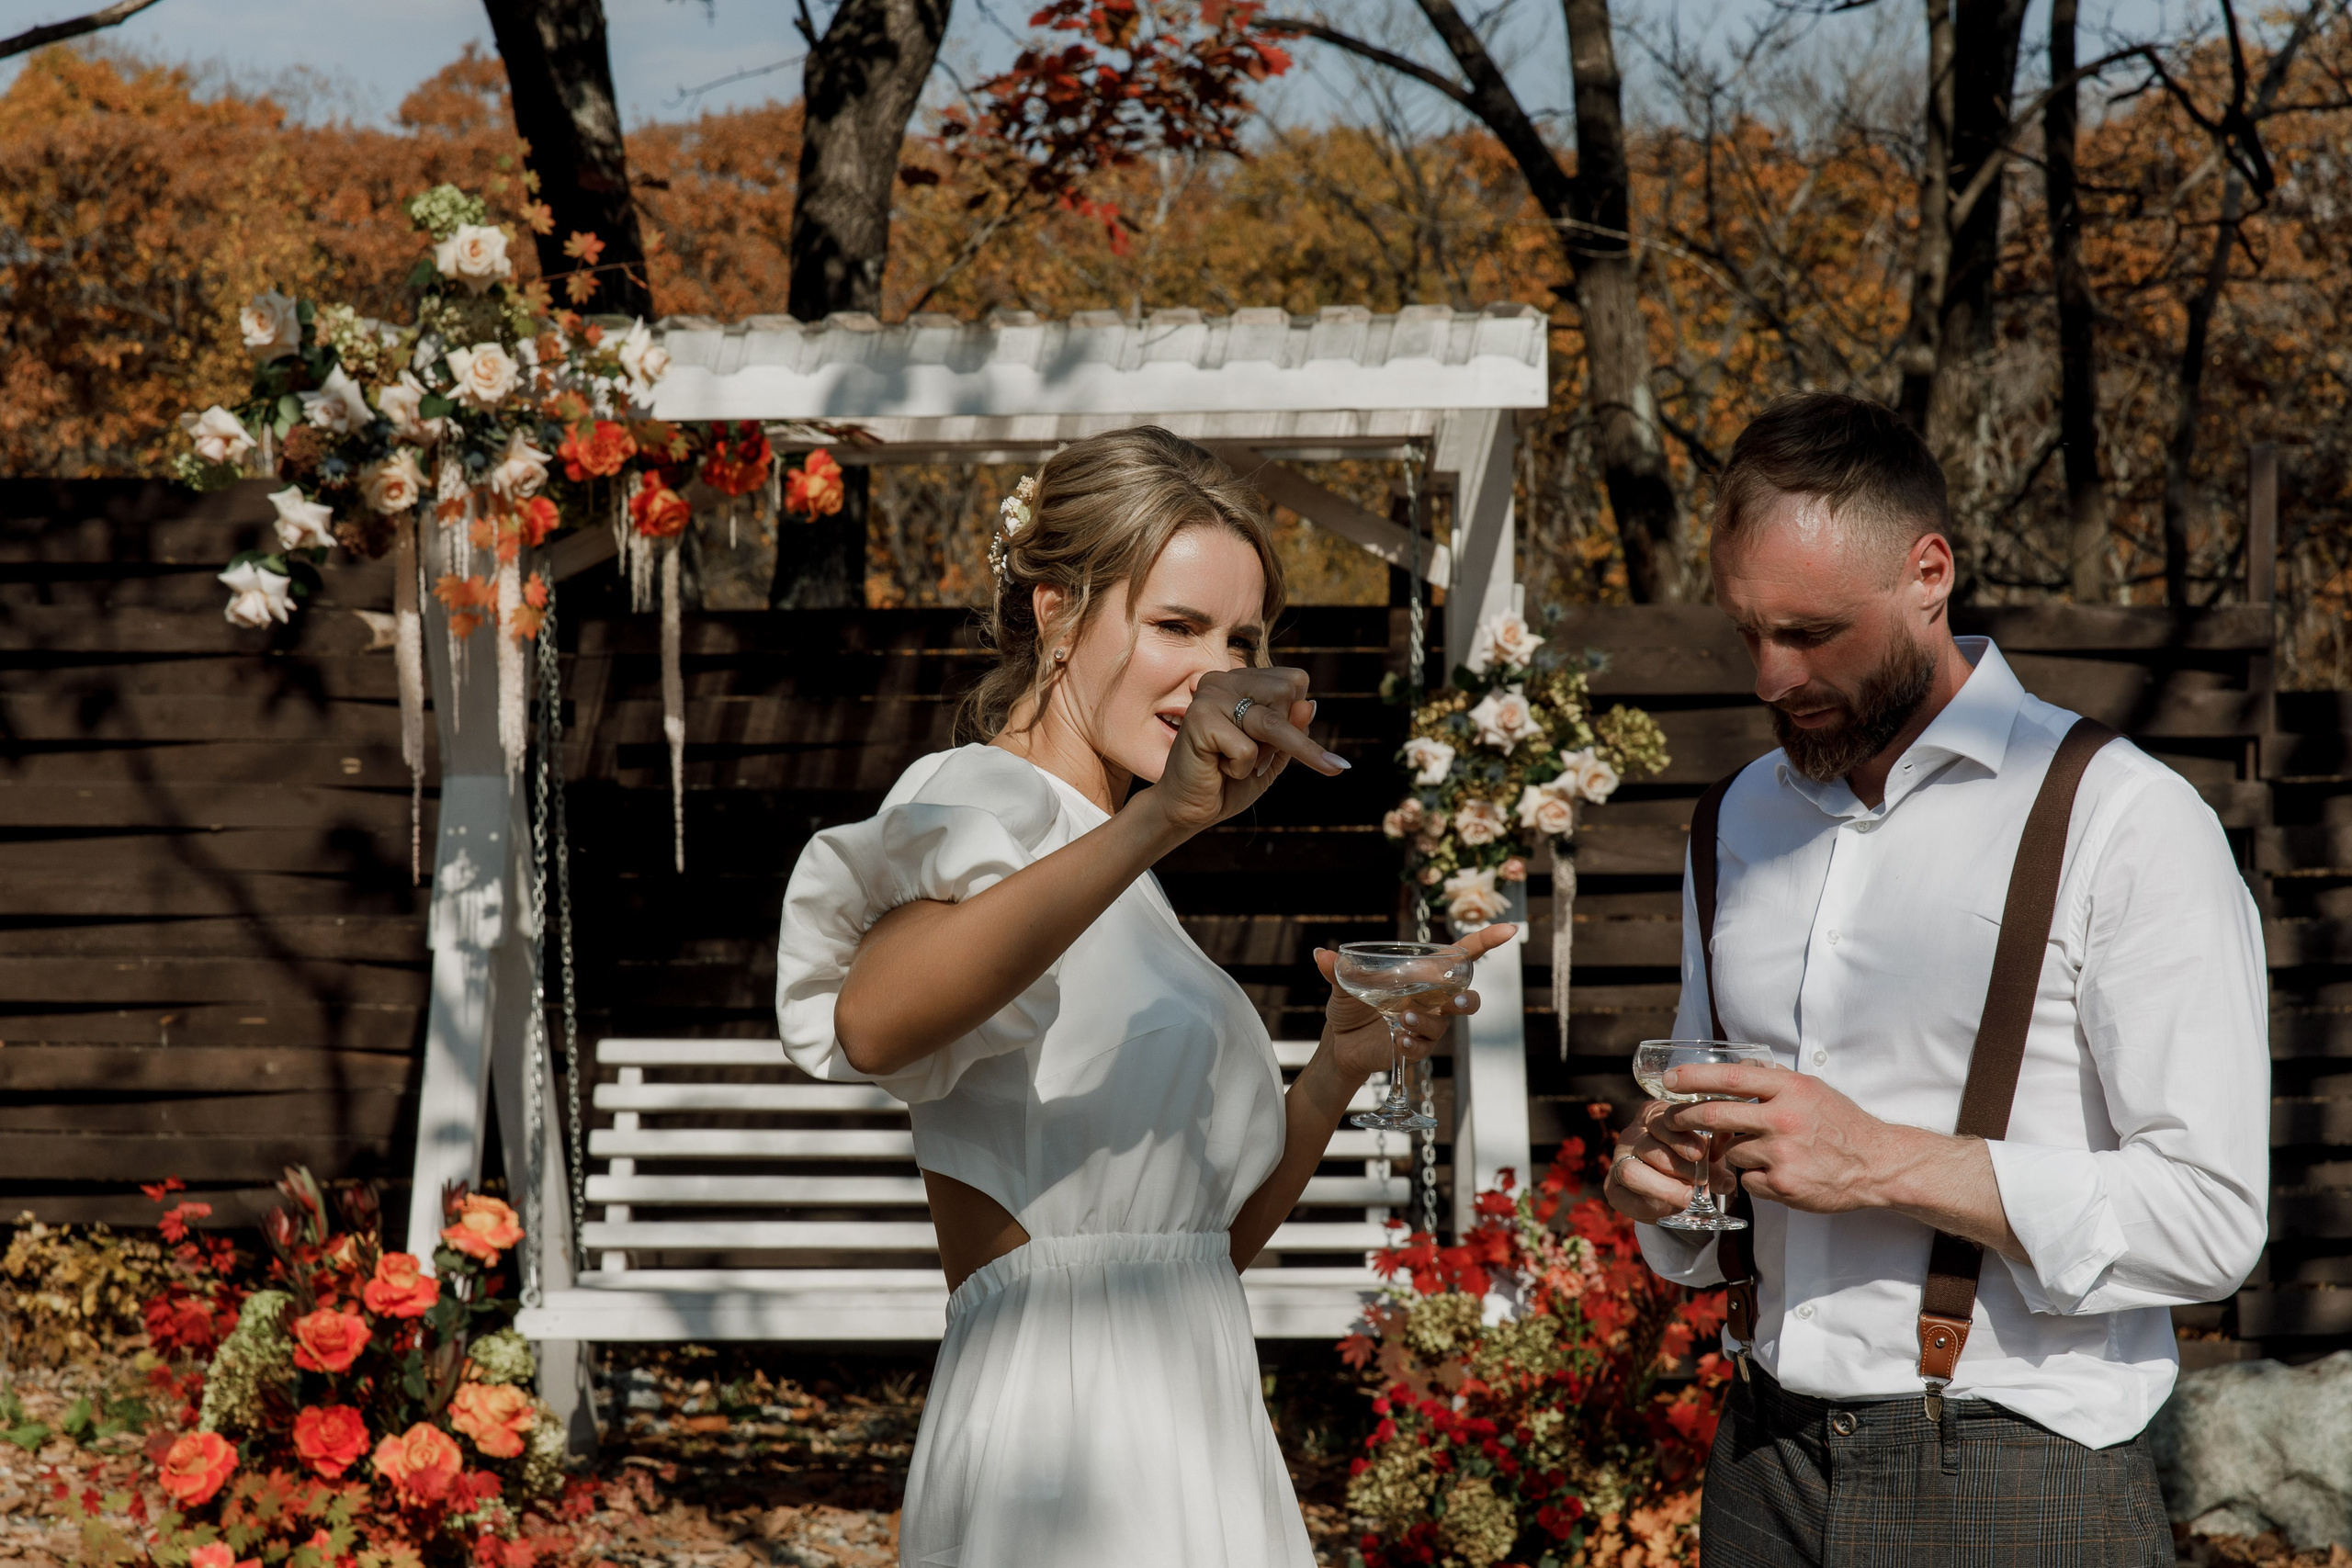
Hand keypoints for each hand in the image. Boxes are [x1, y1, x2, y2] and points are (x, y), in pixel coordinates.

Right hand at [1146, 667, 1347, 835]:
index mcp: (1244, 681)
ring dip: (1265, 754)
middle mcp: (1225, 680)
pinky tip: (1216, 766)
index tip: (1274, 743)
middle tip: (1253, 755)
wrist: (1190, 809)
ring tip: (1238, 767)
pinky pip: (1247, 748)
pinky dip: (1241, 768)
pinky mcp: (1199, 718)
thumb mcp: (1274, 754)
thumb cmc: (1231, 780)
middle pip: (1287, 692)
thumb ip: (1294, 728)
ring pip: (1271, 720)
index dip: (1295, 717)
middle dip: (1283, 735)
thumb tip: (1310, 705)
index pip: (1296, 681)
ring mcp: (1210, 695)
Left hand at [1311, 924, 1513, 1080]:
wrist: (1338, 1041)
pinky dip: (1414, 1043)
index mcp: (1422, 974)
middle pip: (1467, 996)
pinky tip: (1397, 1041)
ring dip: (1428, 1021)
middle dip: (1467, 999)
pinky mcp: (1415, 1046)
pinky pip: (1425, 1047)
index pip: (1461, 956)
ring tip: (1402, 1020)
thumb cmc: (1350, 1004)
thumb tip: (1321, 954)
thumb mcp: (1341, 983)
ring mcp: (1426, 1024)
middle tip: (1454, 1000)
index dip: (1487, 941)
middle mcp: (1431, 999)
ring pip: (1446, 1023)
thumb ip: (1336, 969)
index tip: (1510, 929)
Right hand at [1603, 1095, 1737, 1224]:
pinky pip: (1625, 1199)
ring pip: (1632, 1173)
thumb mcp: (1707, 1147)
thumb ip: (1717, 1148)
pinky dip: (1652, 1206)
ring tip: (1688, 1197)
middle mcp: (1632, 1135)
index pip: (1661, 1122)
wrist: (1674, 1184)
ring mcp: (1619, 1162)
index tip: (1700, 1154)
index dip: (1680, 1138)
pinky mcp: (1613, 1188)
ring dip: (1664, 1188)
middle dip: (1680, 1168)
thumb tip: (1727, 1168)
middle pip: (1649, 1149)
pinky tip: (1673, 1208)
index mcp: (1654, 1116)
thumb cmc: (1693, 1158)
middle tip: (1702, 1181)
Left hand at [1655, 1062, 1909, 1214]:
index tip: (1669, 1080)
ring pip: (1731, 1151)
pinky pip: (1746, 1179)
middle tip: (1672, 1119)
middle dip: (1686, 1117)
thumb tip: (1734, 1068)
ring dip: (1736, 1152)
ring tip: (1768, 1152)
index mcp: (1790, 1089)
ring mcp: (1782, 1153)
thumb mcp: (1810, 1090)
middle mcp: (1784, 1118)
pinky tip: (1779, 1173)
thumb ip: (1772, 1080)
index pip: (1730, 1077)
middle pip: (1716, 1115)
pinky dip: (1754, 1178)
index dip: (1694, 1078)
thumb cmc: (1840, 1124)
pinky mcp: (1782, 1184)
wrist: (1875, 1164)